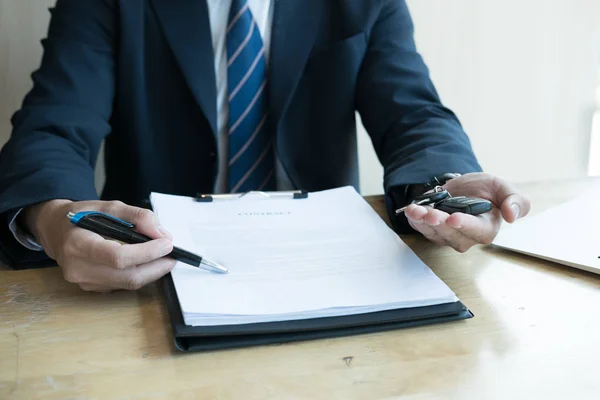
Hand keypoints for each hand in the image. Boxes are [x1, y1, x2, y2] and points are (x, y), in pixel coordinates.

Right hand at [23, 199, 175, 291]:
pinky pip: (122, 285)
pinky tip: (147, 263)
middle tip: (173, 254)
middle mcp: (78, 268)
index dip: (147, 252)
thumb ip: (137, 216)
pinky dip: (139, 274)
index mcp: (78, 244)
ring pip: (128, 283)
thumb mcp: (109, 206)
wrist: (55, 229)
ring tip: (164, 257)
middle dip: (156, 266)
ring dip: (151, 271)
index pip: (118, 257)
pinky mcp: (91, 288)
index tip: (167, 244)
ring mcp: (84, 282)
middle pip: (127, 276)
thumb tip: (162, 234)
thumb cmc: (81, 215)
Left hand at [404, 173, 530, 252]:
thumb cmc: (487, 191)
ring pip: (434, 233)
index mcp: (486, 228)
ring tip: (416, 211)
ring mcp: (447, 235)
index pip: (477, 231)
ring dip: (423, 223)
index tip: (454, 218)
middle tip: (431, 214)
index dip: (465, 225)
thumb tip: (512, 216)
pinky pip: (421, 229)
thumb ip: (515, 201)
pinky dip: (414, 220)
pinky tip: (411, 210)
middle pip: (452, 235)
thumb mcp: (503, 189)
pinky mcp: (432, 230)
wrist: (464, 187)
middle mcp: (466, 236)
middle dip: (440, 224)